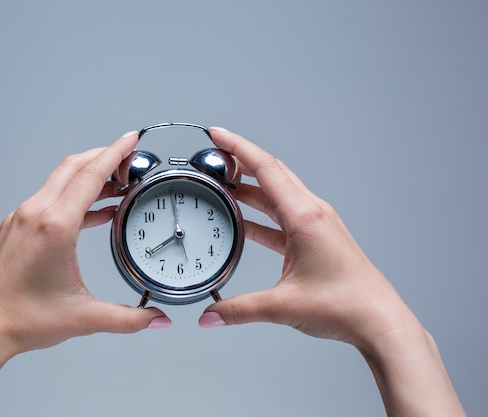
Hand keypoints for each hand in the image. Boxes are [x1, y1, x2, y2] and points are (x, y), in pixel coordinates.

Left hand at [0, 131, 170, 416]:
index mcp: (54, 226)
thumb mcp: (85, 318)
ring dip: (89, 176)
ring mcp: (21, 218)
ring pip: (59, 180)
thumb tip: (158, 319)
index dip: (114, 153)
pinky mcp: (15, 227)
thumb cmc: (23, 320)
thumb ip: (129, 318)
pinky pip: (49, 198)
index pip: (89, 176)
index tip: (131, 139)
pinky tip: (93, 212)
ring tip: (118, 185)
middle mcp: (35, 214)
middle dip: (105, 157)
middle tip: (131, 159)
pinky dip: (74, 196)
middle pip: (74, 168)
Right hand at [198, 127, 398, 345]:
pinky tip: (243, 220)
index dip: (238, 147)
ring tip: (222, 185)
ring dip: (249, 187)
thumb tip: (210, 315)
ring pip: (277, 194)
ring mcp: (315, 224)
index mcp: (305, 217)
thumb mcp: (283, 306)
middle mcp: (312, 213)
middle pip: (271, 173)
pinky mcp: (315, 237)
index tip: (216, 134)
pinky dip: (260, 213)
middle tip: (213, 156)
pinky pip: (282, 216)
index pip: (266, 169)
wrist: (377, 320)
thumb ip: (240, 309)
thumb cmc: (345, 305)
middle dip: (240, 161)